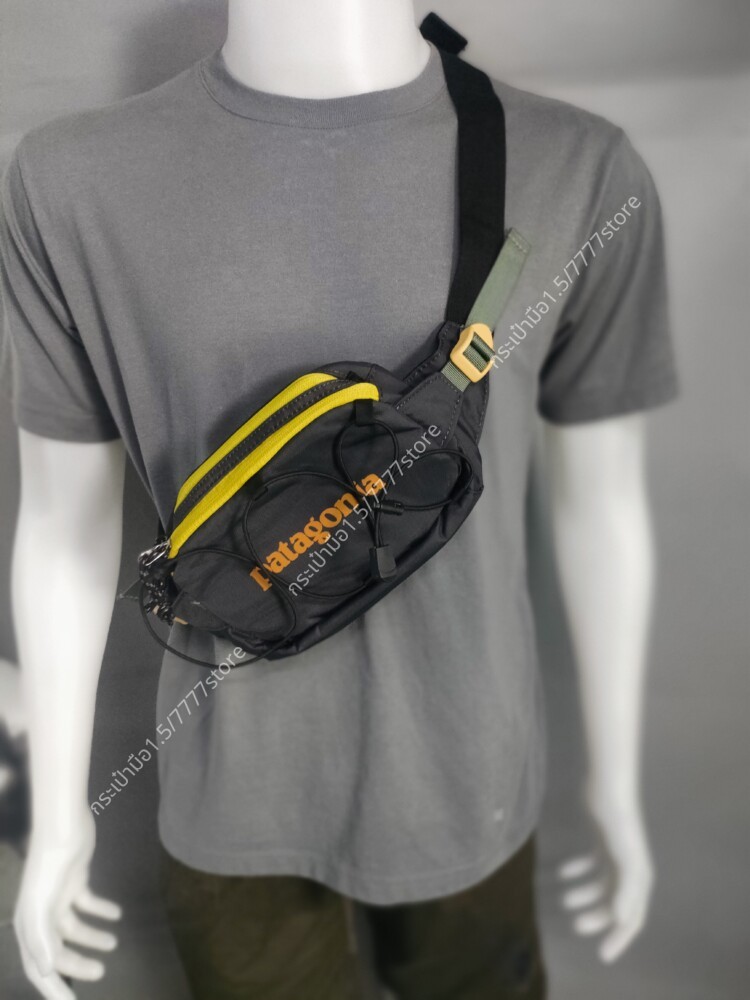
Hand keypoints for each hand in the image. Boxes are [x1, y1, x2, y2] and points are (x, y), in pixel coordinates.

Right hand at [14, 810, 120, 998]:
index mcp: (29, 924)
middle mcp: (41, 913)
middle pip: (57, 949)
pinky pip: (87, 902)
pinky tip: (117, 914)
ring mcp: (58, 895)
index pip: (37, 966)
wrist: (63, 824)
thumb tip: (46, 971)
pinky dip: (101, 910)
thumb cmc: (50, 863)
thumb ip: (42, 938)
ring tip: (113, 943)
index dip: (52, 987)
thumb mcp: (42, 903)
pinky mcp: (75, 879)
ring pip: (74, 927)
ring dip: (92, 937)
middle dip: (76, 964)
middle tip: (101, 972)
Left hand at [556, 786, 654, 962]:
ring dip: (585, 895)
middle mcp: (630, 868)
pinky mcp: (602, 838)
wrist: (609, 784)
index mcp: (638, 878)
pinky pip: (592, 863)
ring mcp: (616, 853)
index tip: (602, 955)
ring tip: (564, 900)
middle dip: (597, 917)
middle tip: (575, 924)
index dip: (619, 939)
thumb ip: (625, 888)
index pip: (632, 918)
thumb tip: (621, 920)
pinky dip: (578, 870)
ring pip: (601, 885)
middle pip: (615, 904)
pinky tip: (562, 873)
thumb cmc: (617, 820)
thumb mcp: (623, 856)